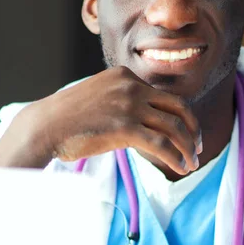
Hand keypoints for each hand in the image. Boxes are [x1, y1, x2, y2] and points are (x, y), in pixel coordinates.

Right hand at [0, 67, 201, 174]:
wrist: (44, 126)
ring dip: (188, 149)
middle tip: (198, 148)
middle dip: (193, 130)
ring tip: (192, 165)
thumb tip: (142, 125)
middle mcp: (131, 86)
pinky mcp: (125, 127)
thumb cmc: (68, 119)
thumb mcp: (99, 98)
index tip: (190, 134)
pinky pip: (161, 145)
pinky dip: (176, 158)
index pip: (166, 96)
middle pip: (178, 108)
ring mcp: (129, 105)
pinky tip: (181, 168)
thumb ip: (123, 103)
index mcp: (125, 76)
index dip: (184, 117)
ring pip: (174, 128)